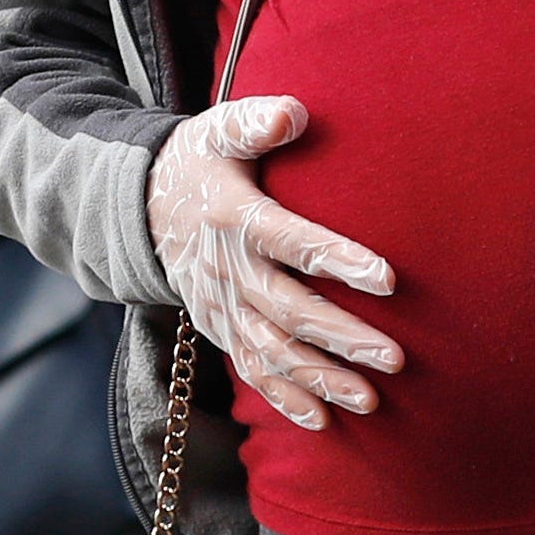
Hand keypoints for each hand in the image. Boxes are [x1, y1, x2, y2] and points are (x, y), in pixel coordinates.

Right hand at [147, 95, 403, 430]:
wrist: (140, 204)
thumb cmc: (199, 161)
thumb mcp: (217, 130)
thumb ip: (255, 122)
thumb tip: (294, 114)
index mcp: (234, 218)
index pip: (291, 241)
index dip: (338, 259)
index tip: (389, 278)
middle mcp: (226, 270)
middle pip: (288, 309)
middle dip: (341, 336)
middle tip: (394, 357)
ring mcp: (219, 304)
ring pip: (271, 350)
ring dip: (319, 377)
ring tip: (370, 398)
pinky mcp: (218, 326)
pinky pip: (250, 368)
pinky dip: (283, 397)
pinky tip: (323, 421)